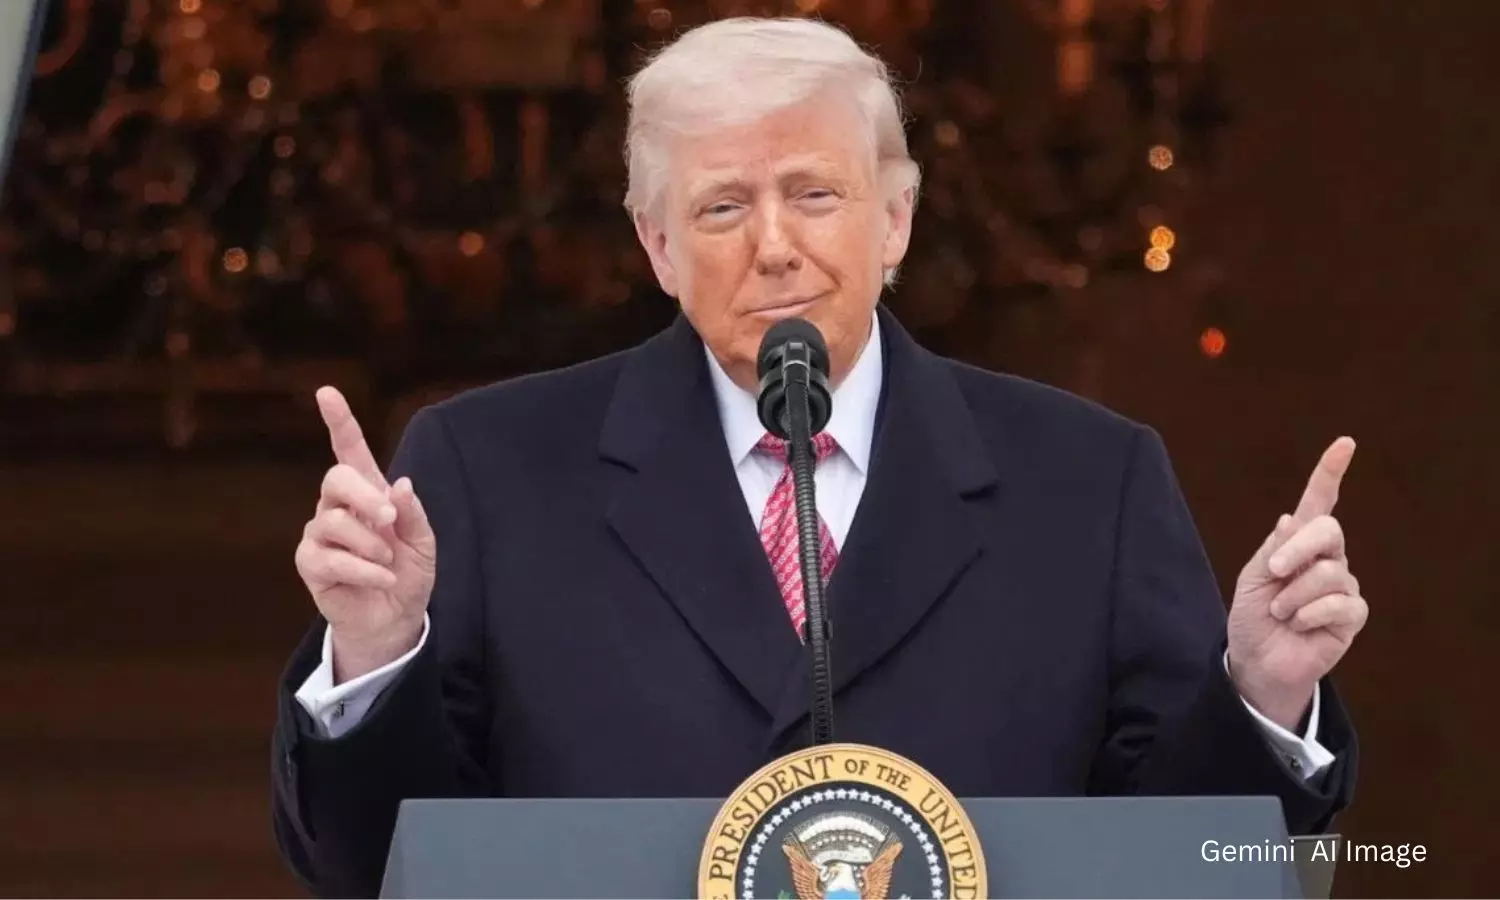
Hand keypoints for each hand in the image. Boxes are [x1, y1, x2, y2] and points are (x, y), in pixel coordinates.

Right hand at [294, 387, 436, 681]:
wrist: (395, 619)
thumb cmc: (408, 573)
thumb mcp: (424, 542)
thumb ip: (414, 513)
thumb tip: (400, 484)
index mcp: (368, 493)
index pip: (348, 450)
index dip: (338, 421)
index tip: (326, 392)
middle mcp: (338, 507)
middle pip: (336, 478)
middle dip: (365, 497)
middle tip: (390, 521)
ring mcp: (320, 534)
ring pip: (332, 521)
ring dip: (370, 544)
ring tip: (388, 562)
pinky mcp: (311, 563)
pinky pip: (330, 558)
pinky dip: (363, 570)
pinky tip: (381, 578)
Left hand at [1228, 437, 1367, 730]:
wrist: (1256, 660)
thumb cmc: (1253, 615)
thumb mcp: (1252, 576)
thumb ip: (1273, 548)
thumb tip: (1291, 519)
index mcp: (1300, 543)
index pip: (1320, 503)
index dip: (1330, 473)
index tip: (1345, 444)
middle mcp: (1327, 559)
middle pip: (1328, 531)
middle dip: (1297, 549)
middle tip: (1273, 572)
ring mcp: (1342, 586)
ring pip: (1329, 572)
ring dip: (1293, 595)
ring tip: (1281, 612)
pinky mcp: (1352, 616)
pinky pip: (1340, 604)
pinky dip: (1309, 614)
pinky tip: (1299, 625)